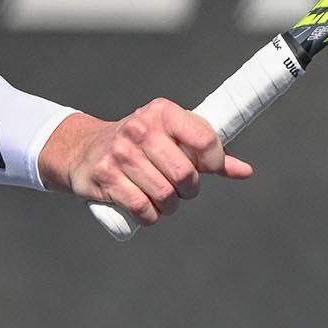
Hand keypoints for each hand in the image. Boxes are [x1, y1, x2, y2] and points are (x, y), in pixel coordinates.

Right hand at [37, 100, 253, 228]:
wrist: (84, 149)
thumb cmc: (138, 144)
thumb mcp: (171, 137)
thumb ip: (207, 153)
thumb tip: (244, 171)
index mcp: (162, 112)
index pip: (205, 140)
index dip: (215, 162)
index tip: (207, 169)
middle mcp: (139, 128)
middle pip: (186, 174)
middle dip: (189, 189)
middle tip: (180, 188)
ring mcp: (120, 153)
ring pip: (165, 195)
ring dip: (169, 205)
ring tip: (161, 197)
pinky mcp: (104, 177)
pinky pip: (143, 209)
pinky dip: (150, 216)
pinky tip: (145, 207)